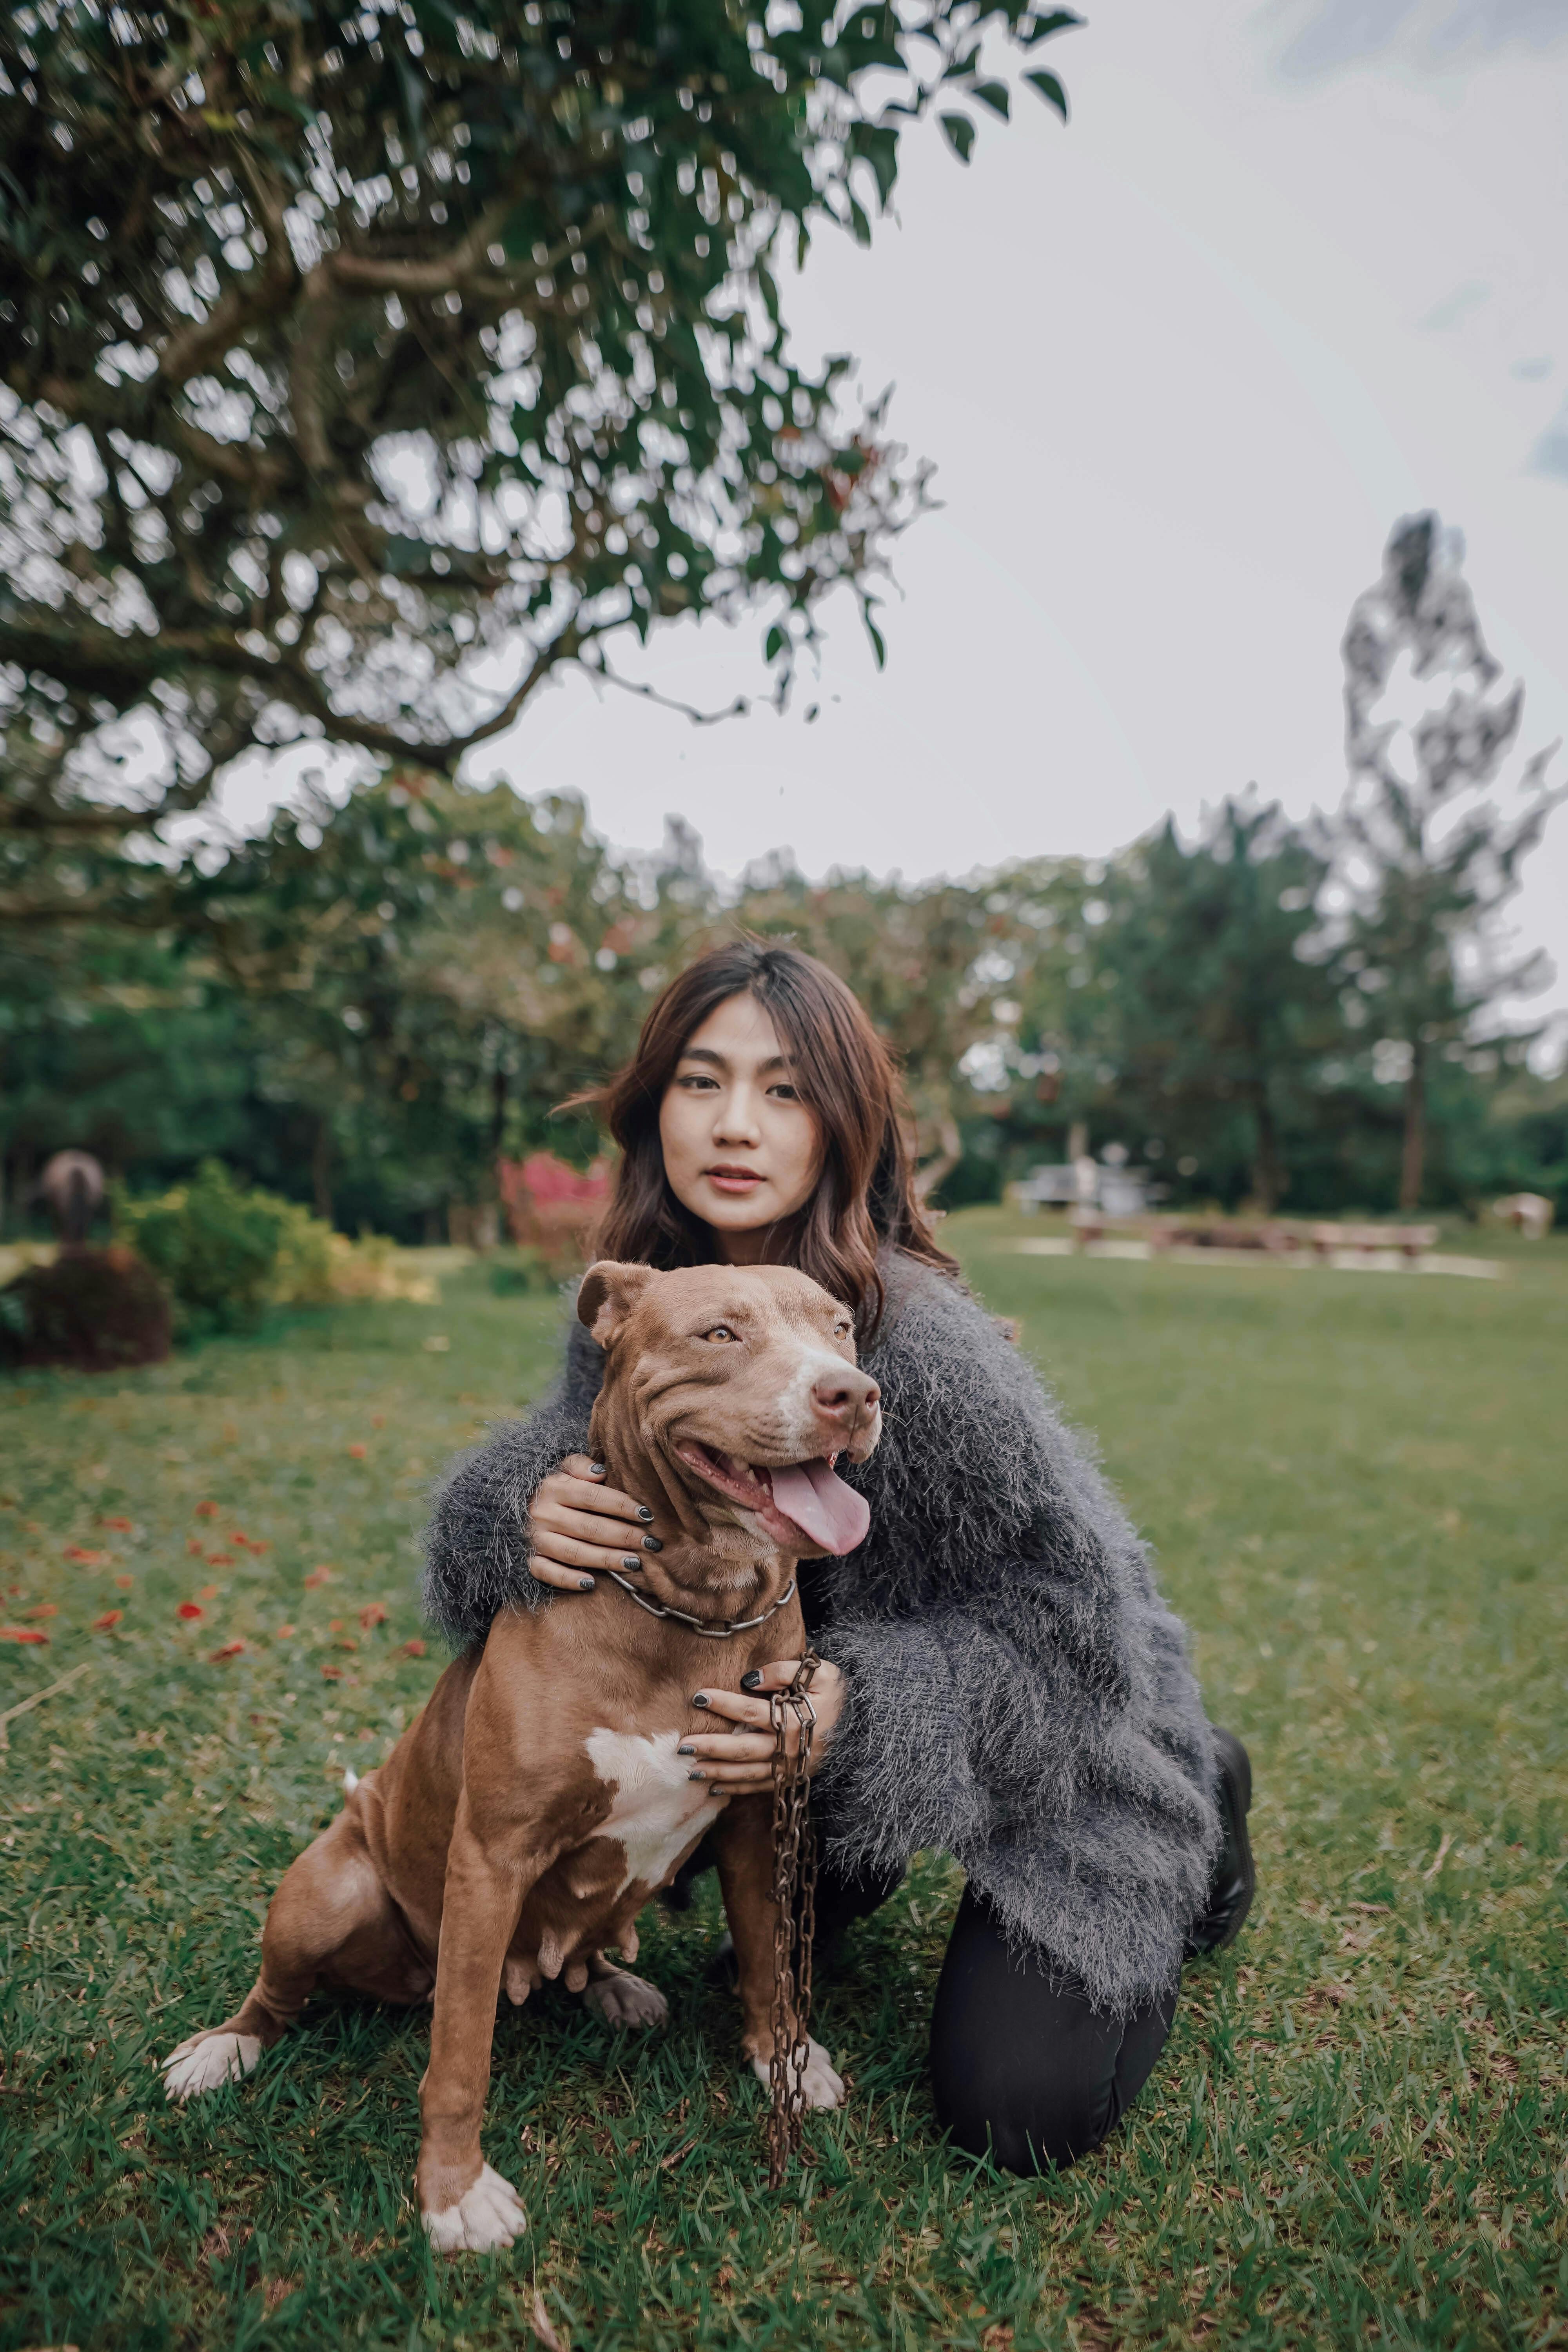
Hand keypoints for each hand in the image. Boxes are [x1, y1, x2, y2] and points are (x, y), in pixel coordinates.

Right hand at [527, 1454, 657, 1593]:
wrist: (510, 1506)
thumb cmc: (552, 1488)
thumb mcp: (561, 1467)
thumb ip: (580, 1465)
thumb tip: (600, 1473)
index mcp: (553, 1487)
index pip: (593, 1497)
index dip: (622, 1506)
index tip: (647, 1515)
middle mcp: (543, 1514)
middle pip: (589, 1528)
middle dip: (623, 1536)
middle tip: (650, 1543)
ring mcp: (535, 1539)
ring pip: (574, 1552)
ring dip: (606, 1559)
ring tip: (634, 1563)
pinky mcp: (529, 1559)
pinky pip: (547, 1572)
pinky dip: (568, 1580)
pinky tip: (591, 1583)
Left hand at [678, 1659, 844, 1791]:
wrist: (865, 1727)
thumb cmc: (838, 1695)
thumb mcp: (821, 1673)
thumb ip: (785, 1671)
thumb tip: (750, 1678)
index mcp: (796, 1719)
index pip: (752, 1711)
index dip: (724, 1703)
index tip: (698, 1697)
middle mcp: (790, 1747)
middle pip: (744, 1749)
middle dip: (712, 1748)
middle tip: (682, 1747)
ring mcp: (790, 1767)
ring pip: (748, 1773)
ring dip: (718, 1773)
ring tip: (691, 1770)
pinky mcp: (792, 1779)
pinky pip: (760, 1787)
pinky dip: (737, 1790)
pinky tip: (715, 1789)